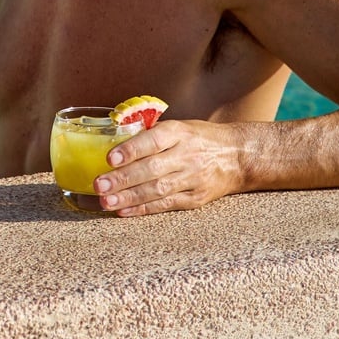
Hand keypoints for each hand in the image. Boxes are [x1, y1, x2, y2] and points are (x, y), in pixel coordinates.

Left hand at [92, 118, 247, 215]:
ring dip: (129, 197)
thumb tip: (112, 139)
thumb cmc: (200, 139)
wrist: (239, 156)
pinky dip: (144, 209)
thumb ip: (151, 135)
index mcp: (180, 132)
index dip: (131, 150)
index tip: (110, 158)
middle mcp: (187, 155)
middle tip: (100, 185)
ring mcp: (193, 178)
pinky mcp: (196, 198)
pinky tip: (125, 211)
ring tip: (106, 202)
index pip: (154, 140)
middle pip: (153, 169)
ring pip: (158, 190)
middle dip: (123, 179)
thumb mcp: (180, 127)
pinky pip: (167, 205)